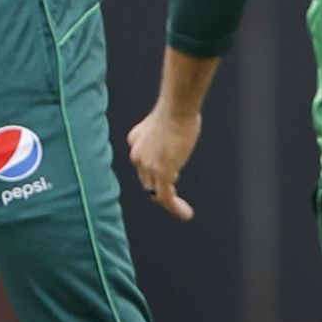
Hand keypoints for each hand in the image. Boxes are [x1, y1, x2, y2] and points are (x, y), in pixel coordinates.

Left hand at [126, 106, 200, 220]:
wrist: (177, 108)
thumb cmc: (178, 110)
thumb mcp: (164, 123)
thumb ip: (165, 136)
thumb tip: (176, 142)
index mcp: (135, 140)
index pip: (143, 163)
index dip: (157, 171)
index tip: (174, 174)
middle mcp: (136, 155)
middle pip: (148, 180)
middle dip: (162, 187)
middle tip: (176, 197)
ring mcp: (147, 166)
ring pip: (156, 192)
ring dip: (170, 203)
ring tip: (184, 211)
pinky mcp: (161, 173)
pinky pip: (166, 198)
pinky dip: (175, 208)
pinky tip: (186, 213)